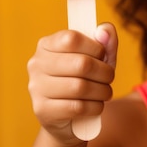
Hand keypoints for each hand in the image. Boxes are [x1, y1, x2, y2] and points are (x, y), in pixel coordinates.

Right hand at [27, 23, 117, 145]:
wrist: (69, 116)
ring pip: (80, 87)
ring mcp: (36, 87)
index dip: (95, 47)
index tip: (103, 55)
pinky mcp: (42, 110)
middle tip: (110, 77)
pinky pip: (76, 107)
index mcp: (47, 44)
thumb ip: (106, 41)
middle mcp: (37, 64)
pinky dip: (94, 106)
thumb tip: (104, 30)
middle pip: (81, 63)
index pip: (72, 39)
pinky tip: (96, 105)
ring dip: (102, 91)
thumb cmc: (85, 79)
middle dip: (104, 72)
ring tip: (106, 92)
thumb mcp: (99, 59)